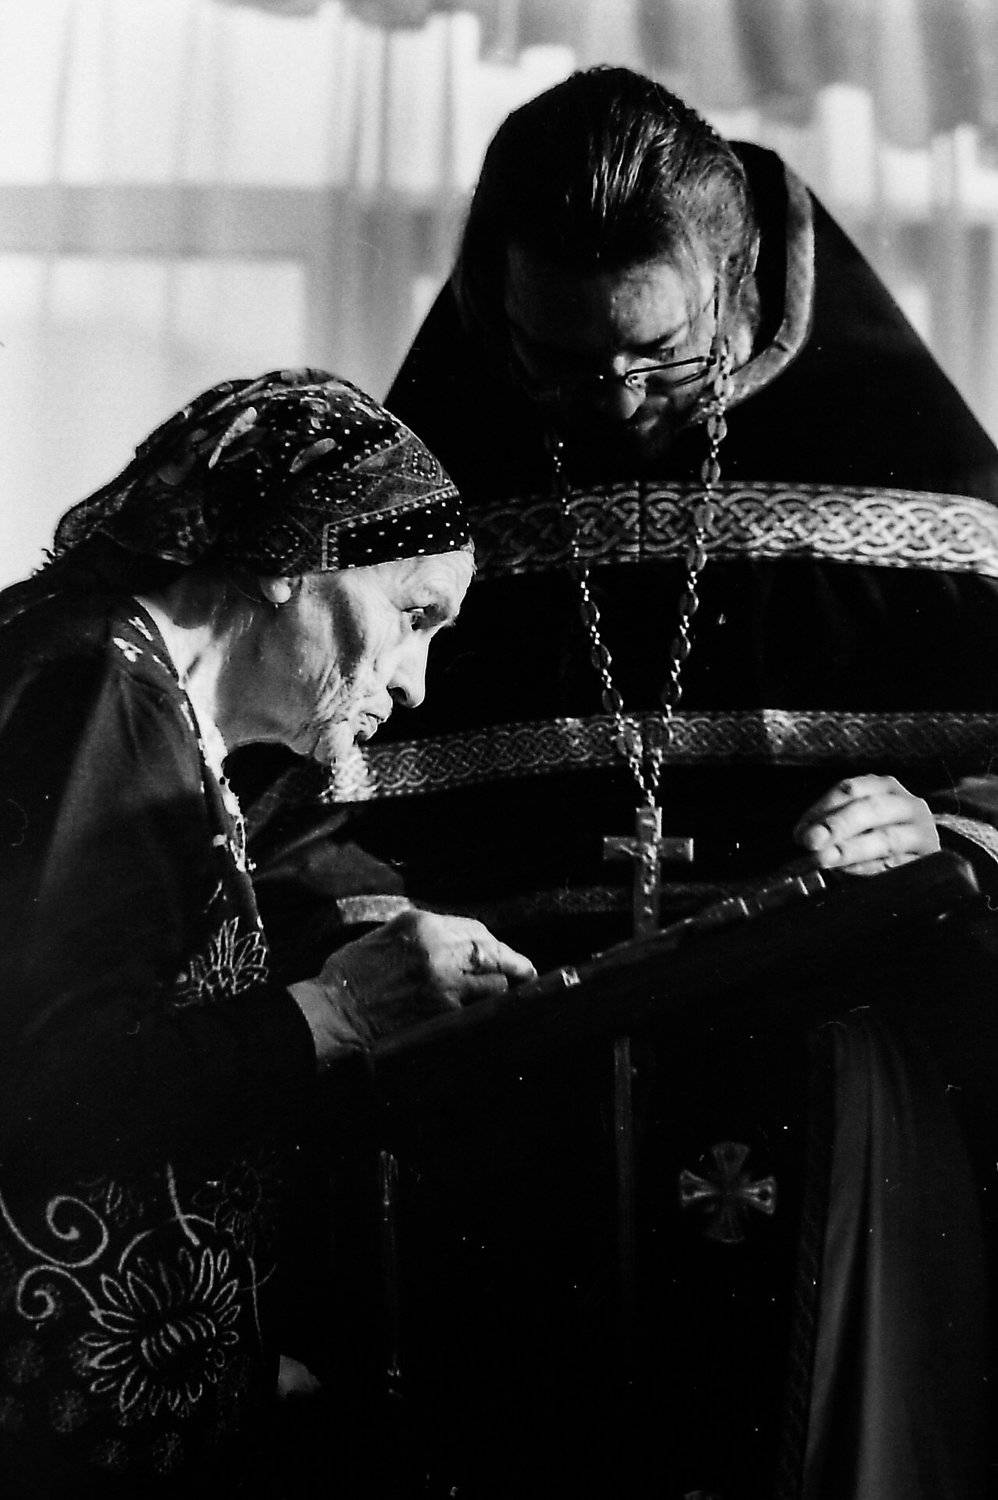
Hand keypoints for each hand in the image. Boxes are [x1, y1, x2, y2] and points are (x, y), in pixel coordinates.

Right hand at [290, 909, 535, 1060]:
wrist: (336, 1009)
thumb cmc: (351, 973)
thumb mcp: (385, 935)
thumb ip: (421, 934)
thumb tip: (453, 941)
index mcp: (420, 924)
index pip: (471, 927)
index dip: (491, 940)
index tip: (499, 949)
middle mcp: (436, 946)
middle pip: (488, 948)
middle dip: (511, 958)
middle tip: (525, 968)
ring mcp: (442, 977)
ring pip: (492, 976)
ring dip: (505, 981)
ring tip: (516, 986)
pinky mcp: (443, 1007)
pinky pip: (479, 1001)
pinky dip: (489, 1001)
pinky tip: (494, 1004)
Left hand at [792, 774, 939, 875]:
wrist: (923, 853)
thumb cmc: (880, 834)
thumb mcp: (857, 820)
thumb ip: (831, 823)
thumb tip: (803, 835)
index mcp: (884, 787)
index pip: (851, 790)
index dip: (822, 809)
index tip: (800, 832)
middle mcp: (907, 804)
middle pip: (870, 810)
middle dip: (836, 826)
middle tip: (811, 842)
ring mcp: (921, 833)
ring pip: (885, 839)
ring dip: (851, 850)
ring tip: (825, 859)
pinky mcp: (928, 861)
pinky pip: (897, 865)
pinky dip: (870, 869)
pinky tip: (849, 872)